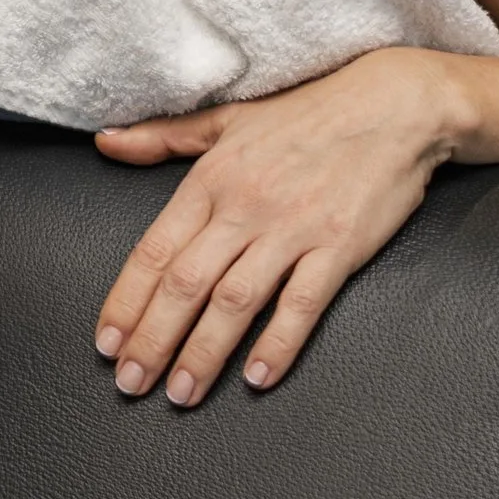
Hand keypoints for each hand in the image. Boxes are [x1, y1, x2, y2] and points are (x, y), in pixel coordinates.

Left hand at [91, 48, 469, 405]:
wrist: (392, 105)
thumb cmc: (306, 112)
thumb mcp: (226, 118)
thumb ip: (163, 137)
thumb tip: (106, 141)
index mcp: (211, 179)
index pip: (154, 251)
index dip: (126, 301)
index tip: (106, 342)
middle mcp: (243, 206)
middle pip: (185, 284)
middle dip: (152, 339)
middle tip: (130, 382)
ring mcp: (292, 228)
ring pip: (235, 301)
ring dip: (203, 353)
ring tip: (181, 393)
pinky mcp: (339, 246)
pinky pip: (303, 303)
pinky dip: (279, 342)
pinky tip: (258, 377)